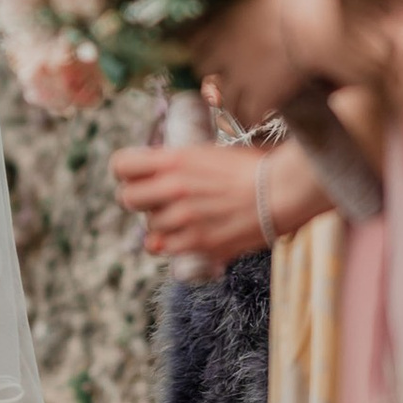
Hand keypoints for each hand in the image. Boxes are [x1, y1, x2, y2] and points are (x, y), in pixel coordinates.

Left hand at [112, 139, 274, 270]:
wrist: (282, 191)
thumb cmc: (251, 168)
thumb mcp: (207, 153)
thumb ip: (176, 163)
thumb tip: (153, 171)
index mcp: (174, 160)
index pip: (121, 165)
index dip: (125, 171)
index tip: (135, 175)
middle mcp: (173, 189)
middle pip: (127, 198)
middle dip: (139, 198)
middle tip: (155, 199)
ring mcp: (184, 218)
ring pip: (148, 227)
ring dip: (161, 223)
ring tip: (184, 216)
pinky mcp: (198, 243)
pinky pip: (165, 248)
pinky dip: (171, 244)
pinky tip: (185, 235)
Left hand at [193, 0, 349, 127]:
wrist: (318, 27)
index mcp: (226, 17)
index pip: (194, 38)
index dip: (200, 47)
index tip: (206, 52)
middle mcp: (225, 46)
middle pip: (203, 69)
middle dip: (212, 76)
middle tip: (223, 83)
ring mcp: (240, 73)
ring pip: (222, 97)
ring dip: (230, 103)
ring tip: (239, 109)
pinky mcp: (260, 94)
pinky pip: (247, 116)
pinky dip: (251, 122)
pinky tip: (259, 124)